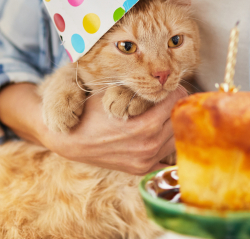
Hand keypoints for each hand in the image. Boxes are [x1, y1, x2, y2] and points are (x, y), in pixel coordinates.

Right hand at [38, 85, 186, 174]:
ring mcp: (146, 160)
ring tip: (164, 113)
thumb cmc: (91, 112)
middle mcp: (149, 145)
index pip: (175, 102)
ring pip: (176, 138)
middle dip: (176, 105)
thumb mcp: (114, 93)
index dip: (175, 90)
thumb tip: (161, 79)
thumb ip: (140, 88)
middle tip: (170, 97)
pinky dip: (168, 143)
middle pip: (178, 119)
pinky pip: (167, 158)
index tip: (170, 85)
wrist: (71, 140)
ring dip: (174, 123)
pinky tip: (160, 132)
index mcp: (145, 125)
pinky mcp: (142, 169)